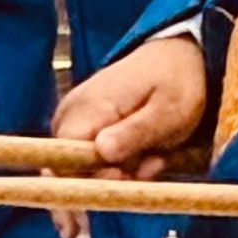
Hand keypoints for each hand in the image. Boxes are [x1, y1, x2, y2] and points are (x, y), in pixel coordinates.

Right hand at [52, 35, 210, 178]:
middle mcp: (71, 112)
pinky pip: (88, 158)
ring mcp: (73, 118)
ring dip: (118, 172)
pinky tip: (142, 154)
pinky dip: (116, 164)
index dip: (87, 180)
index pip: (63, 157)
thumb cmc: (175, 83)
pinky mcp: (80, 124)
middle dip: (109, 179)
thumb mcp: (169, 111)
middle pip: (69, 168)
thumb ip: (135, 132)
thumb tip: (101, 152)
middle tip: (152, 165)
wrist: (172, 56)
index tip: (123, 178)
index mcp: (90, 106)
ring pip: (81, 167)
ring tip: (154, 155)